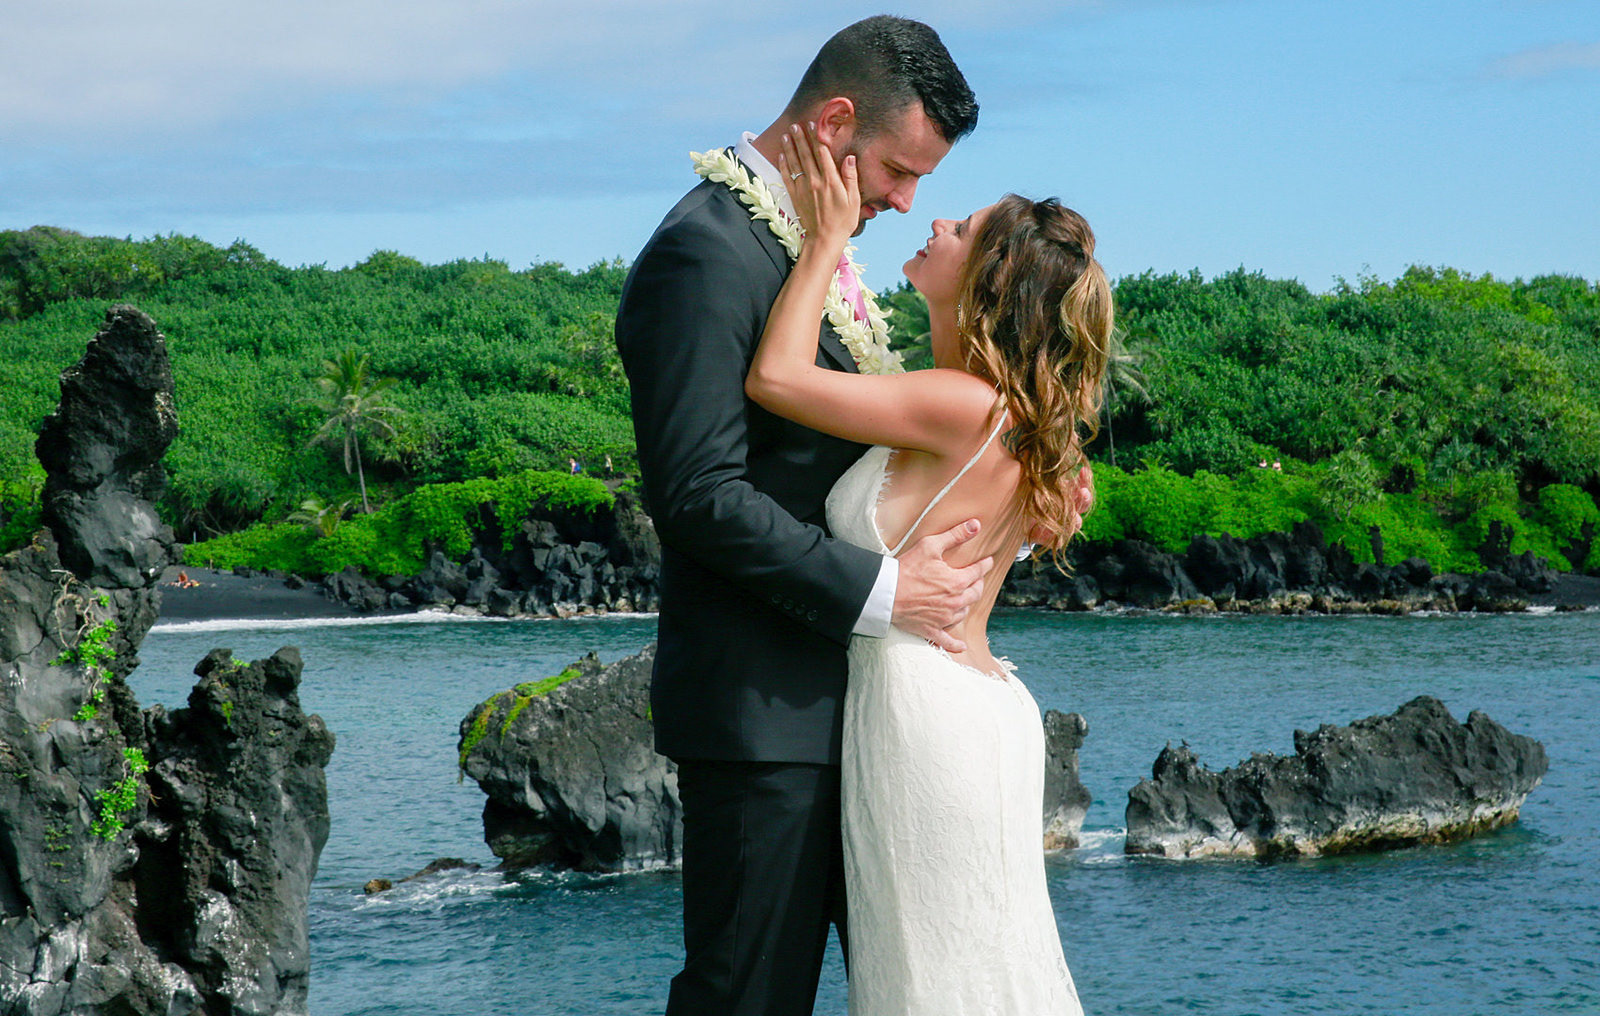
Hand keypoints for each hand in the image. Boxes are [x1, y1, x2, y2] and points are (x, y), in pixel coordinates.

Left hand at [779, 122, 858, 255]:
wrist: (824, 239)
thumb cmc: (843, 221)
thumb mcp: (854, 199)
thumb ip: (851, 177)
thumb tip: (850, 158)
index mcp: (831, 181)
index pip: (823, 153)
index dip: (818, 137)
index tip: (814, 124)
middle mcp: (815, 182)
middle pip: (806, 155)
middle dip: (801, 138)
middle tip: (796, 124)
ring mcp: (803, 189)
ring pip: (795, 163)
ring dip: (790, 147)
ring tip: (787, 134)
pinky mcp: (795, 197)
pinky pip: (787, 177)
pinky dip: (784, 165)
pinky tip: (782, 154)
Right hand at [891, 519, 994, 653]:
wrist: (885, 593)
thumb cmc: (906, 568)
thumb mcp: (930, 546)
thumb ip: (955, 535)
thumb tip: (976, 525)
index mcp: (957, 582)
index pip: (978, 572)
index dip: (984, 564)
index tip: (988, 561)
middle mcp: (955, 602)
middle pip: (975, 593)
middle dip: (978, 584)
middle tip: (976, 578)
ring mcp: (944, 618)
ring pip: (964, 613)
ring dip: (967, 605)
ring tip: (964, 598)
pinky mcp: (931, 630)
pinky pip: (947, 641)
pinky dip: (955, 644)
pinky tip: (961, 646)